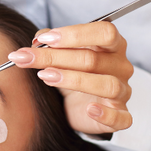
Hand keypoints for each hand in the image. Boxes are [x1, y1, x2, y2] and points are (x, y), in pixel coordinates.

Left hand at [8, 22, 133, 134]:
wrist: (80, 105)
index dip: (75, 34)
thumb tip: (37, 41)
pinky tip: (90, 110)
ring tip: (46, 77)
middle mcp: (121, 66)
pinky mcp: (121, 115)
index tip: (45, 39)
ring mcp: (123, 91)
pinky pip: (121, 117)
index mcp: (113, 45)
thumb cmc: (75, 72)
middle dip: (55, 57)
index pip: (104, 32)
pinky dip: (107, 114)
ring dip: (73, 79)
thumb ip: (51, 42)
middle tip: (26, 58)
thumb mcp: (62, 53)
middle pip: (93, 59)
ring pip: (106, 84)